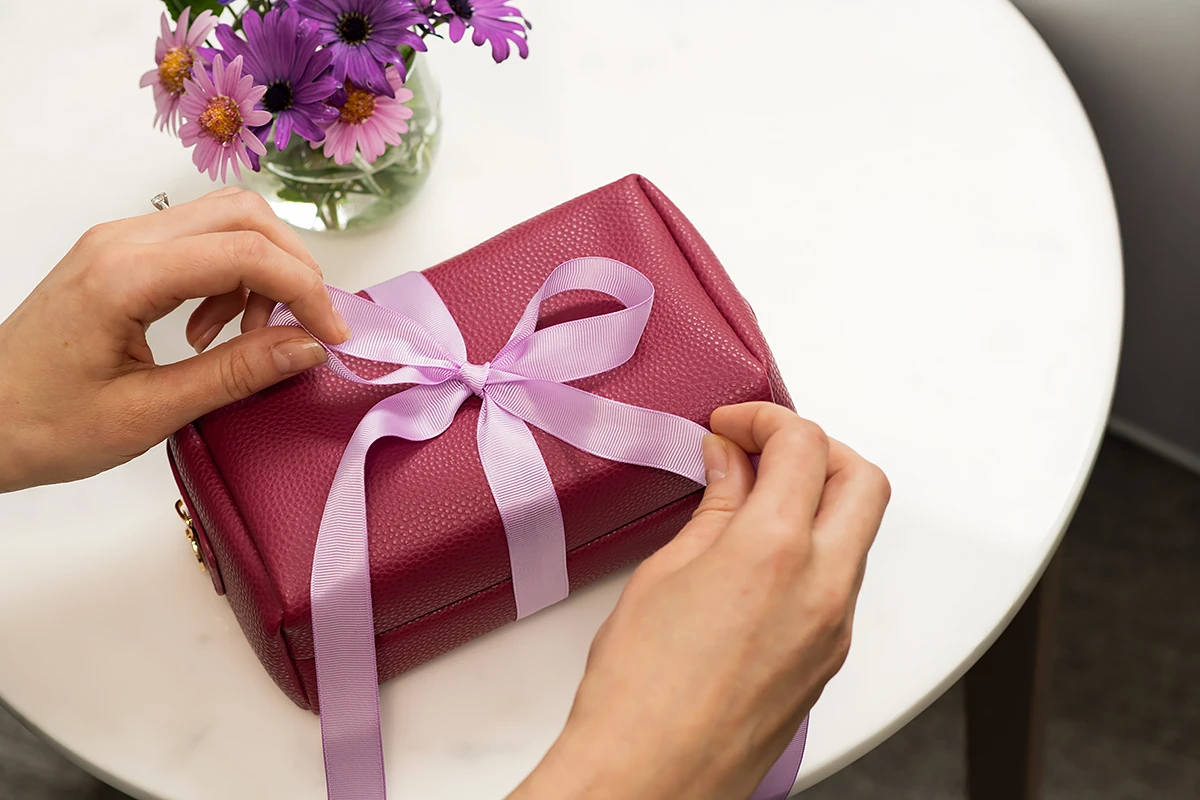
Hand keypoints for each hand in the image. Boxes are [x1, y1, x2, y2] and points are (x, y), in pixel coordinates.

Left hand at [0, 187, 348, 491]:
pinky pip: (197, 242)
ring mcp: (118, 243)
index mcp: (124, 276)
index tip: (333, 337)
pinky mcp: (119, 256)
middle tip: (308, 328)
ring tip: (250, 337)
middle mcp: (122, 241)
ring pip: (224, 221)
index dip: (305, 290)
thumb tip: (307, 347)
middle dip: (293, 267)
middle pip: (242, 215)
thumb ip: (235, 374)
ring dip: (261, 271)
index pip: (245, 252)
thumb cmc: (41, 425)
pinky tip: (214, 332)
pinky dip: (229, 277)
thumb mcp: (148, 414)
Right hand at [509, 402, 889, 799]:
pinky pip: (842, 579)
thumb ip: (715, 508)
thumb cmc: (640, 692)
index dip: (765, 418)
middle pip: (862, 479)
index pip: (803, 446)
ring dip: (818, 498)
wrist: (650, 776)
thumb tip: (730, 464)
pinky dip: (814, 547)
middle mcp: (823, 588)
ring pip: (858, 531)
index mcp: (775, 552)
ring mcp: (834, 628)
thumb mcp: (666, 573)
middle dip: (816, 447)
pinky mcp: (829, 659)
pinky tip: (760, 555)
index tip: (733, 425)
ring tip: (754, 501)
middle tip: (760, 449)